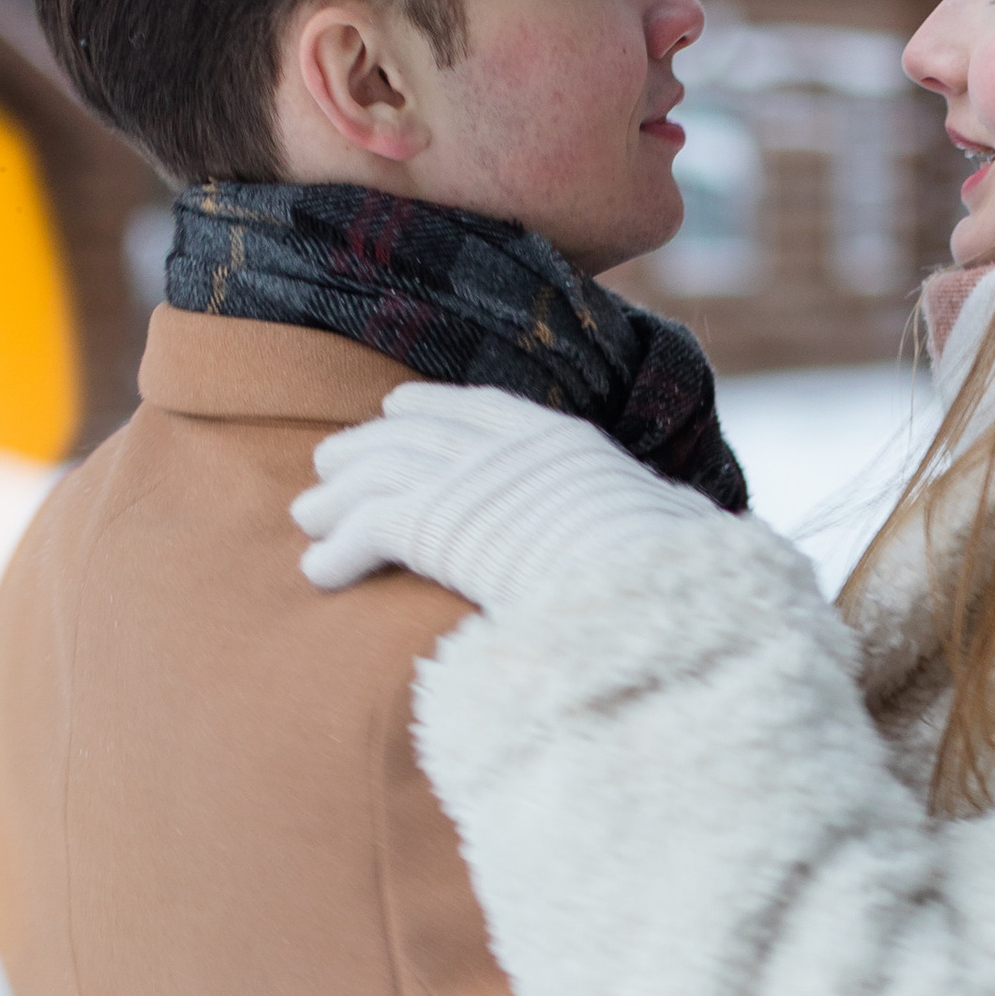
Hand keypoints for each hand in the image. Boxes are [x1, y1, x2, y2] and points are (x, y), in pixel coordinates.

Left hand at [293, 384, 701, 606]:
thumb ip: (654, 516)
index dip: (430, 406)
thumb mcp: (666, 526)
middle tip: (328, 463)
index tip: (395, 407)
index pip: (480, 406)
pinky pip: (367, 528)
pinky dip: (337, 549)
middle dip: (366, 446)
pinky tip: (316, 571)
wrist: (643, 589)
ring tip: (307, 518)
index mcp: (558, 439)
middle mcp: (504, 448)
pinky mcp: (432, 521)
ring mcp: (465, 479)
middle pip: (415, 433)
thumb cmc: (667, 574)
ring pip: (379, 473)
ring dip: (337, 499)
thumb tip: (687, 523)